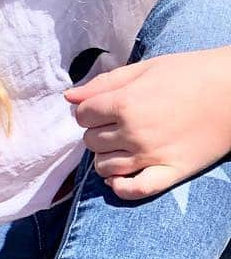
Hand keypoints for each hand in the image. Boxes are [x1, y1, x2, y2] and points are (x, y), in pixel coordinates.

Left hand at [65, 47, 230, 198]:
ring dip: (106, 158)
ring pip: (104, 167)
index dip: (89, 111)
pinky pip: (133, 190)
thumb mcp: (144, 68)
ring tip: (121, 147)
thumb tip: (68, 98)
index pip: (82, 116)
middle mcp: (134, 132)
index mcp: (124, 103)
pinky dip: (120, 187)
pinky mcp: (172, 172)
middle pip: (90, 141)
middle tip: (117, 125)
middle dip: (98, 132)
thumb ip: (103, 84)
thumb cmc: (191, 73)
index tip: (103, 108)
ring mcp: (152, 156)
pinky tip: (119, 179)